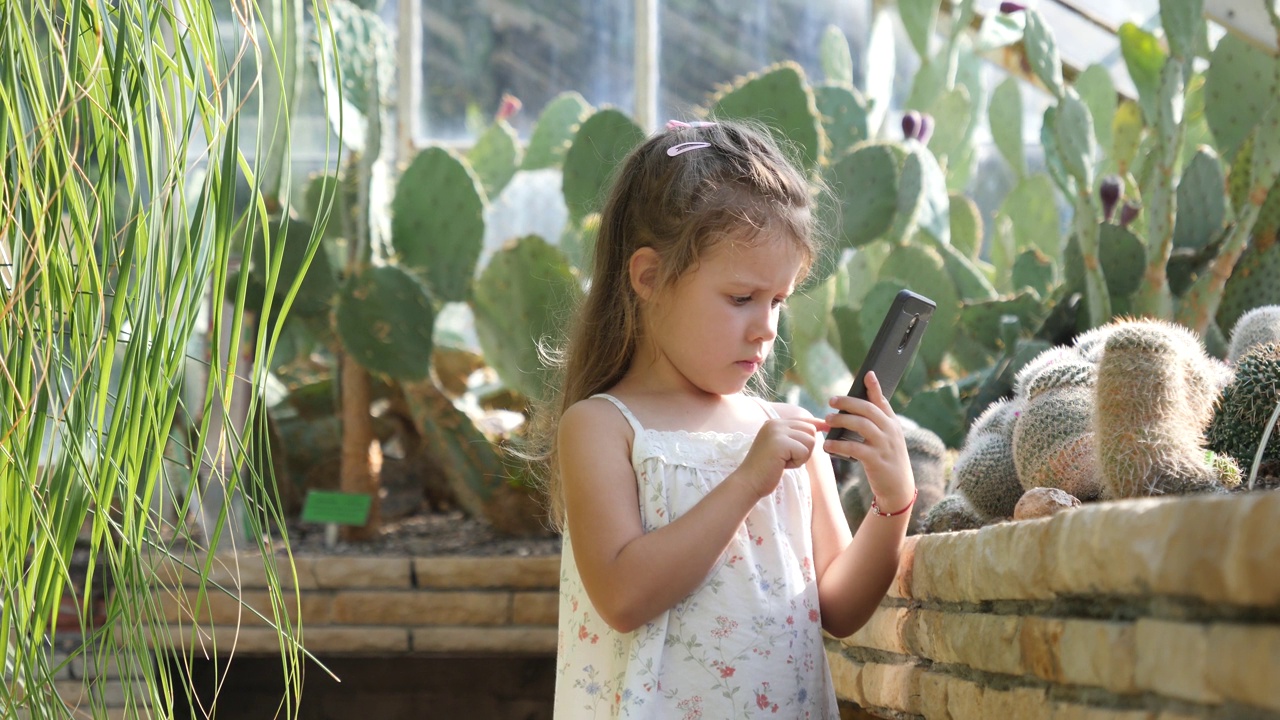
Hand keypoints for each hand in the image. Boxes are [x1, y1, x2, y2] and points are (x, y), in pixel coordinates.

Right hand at [735, 418, 820, 498]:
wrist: (749, 482)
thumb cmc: (766, 469)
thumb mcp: (780, 447)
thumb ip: (794, 436)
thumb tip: (819, 427)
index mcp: (774, 423)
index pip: (803, 419)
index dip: (817, 424)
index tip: (827, 427)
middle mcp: (775, 423)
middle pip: (810, 429)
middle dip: (805, 448)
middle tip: (788, 458)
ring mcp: (777, 432)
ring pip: (810, 440)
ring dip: (802, 456)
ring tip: (784, 462)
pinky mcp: (780, 443)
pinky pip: (804, 451)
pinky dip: (797, 462)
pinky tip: (782, 465)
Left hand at [822, 372, 914, 509]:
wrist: (898, 488)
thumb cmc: (886, 460)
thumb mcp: (886, 439)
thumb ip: (875, 423)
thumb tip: (854, 408)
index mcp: (892, 424)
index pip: (883, 401)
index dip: (875, 387)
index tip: (867, 374)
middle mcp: (890, 432)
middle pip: (869, 410)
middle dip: (849, 402)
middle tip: (831, 401)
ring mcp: (884, 446)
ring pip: (862, 425)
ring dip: (842, 420)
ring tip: (827, 420)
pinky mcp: (876, 461)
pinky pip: (855, 448)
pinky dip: (839, 445)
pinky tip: (827, 445)